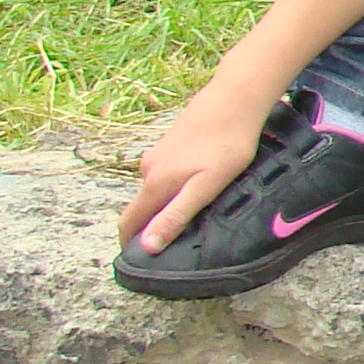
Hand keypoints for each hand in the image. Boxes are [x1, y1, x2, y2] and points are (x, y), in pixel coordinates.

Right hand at [118, 74, 281, 253]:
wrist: (235, 100)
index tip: (140, 263)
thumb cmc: (226, 145)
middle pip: (142, 206)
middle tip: (174, 245)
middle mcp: (149, 168)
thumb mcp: (204, 187)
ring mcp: (158, 154)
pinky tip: (196, 188)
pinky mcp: (171, 143)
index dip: (131, 243)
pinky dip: (174, 188)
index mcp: (155, 183)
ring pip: (156, 189)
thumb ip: (175, 216)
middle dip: (150, 227)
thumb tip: (147, 246)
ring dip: (164, 206)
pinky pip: (166, 174)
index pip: (129, 221)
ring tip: (190, 220)